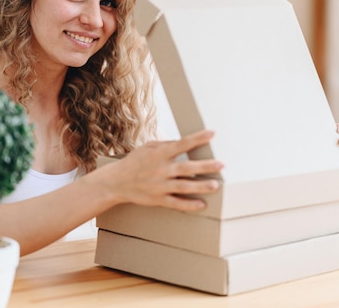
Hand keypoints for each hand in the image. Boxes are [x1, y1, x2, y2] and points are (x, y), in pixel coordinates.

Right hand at [99, 130, 223, 211]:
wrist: (117, 182)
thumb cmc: (135, 162)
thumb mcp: (148, 147)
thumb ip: (166, 145)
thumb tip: (184, 143)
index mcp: (160, 154)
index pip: (182, 144)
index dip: (198, 138)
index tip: (212, 134)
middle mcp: (161, 170)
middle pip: (187, 168)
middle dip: (205, 166)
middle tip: (221, 165)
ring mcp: (160, 186)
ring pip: (184, 186)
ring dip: (201, 186)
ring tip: (215, 185)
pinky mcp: (158, 199)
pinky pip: (176, 203)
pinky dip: (189, 204)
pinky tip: (201, 204)